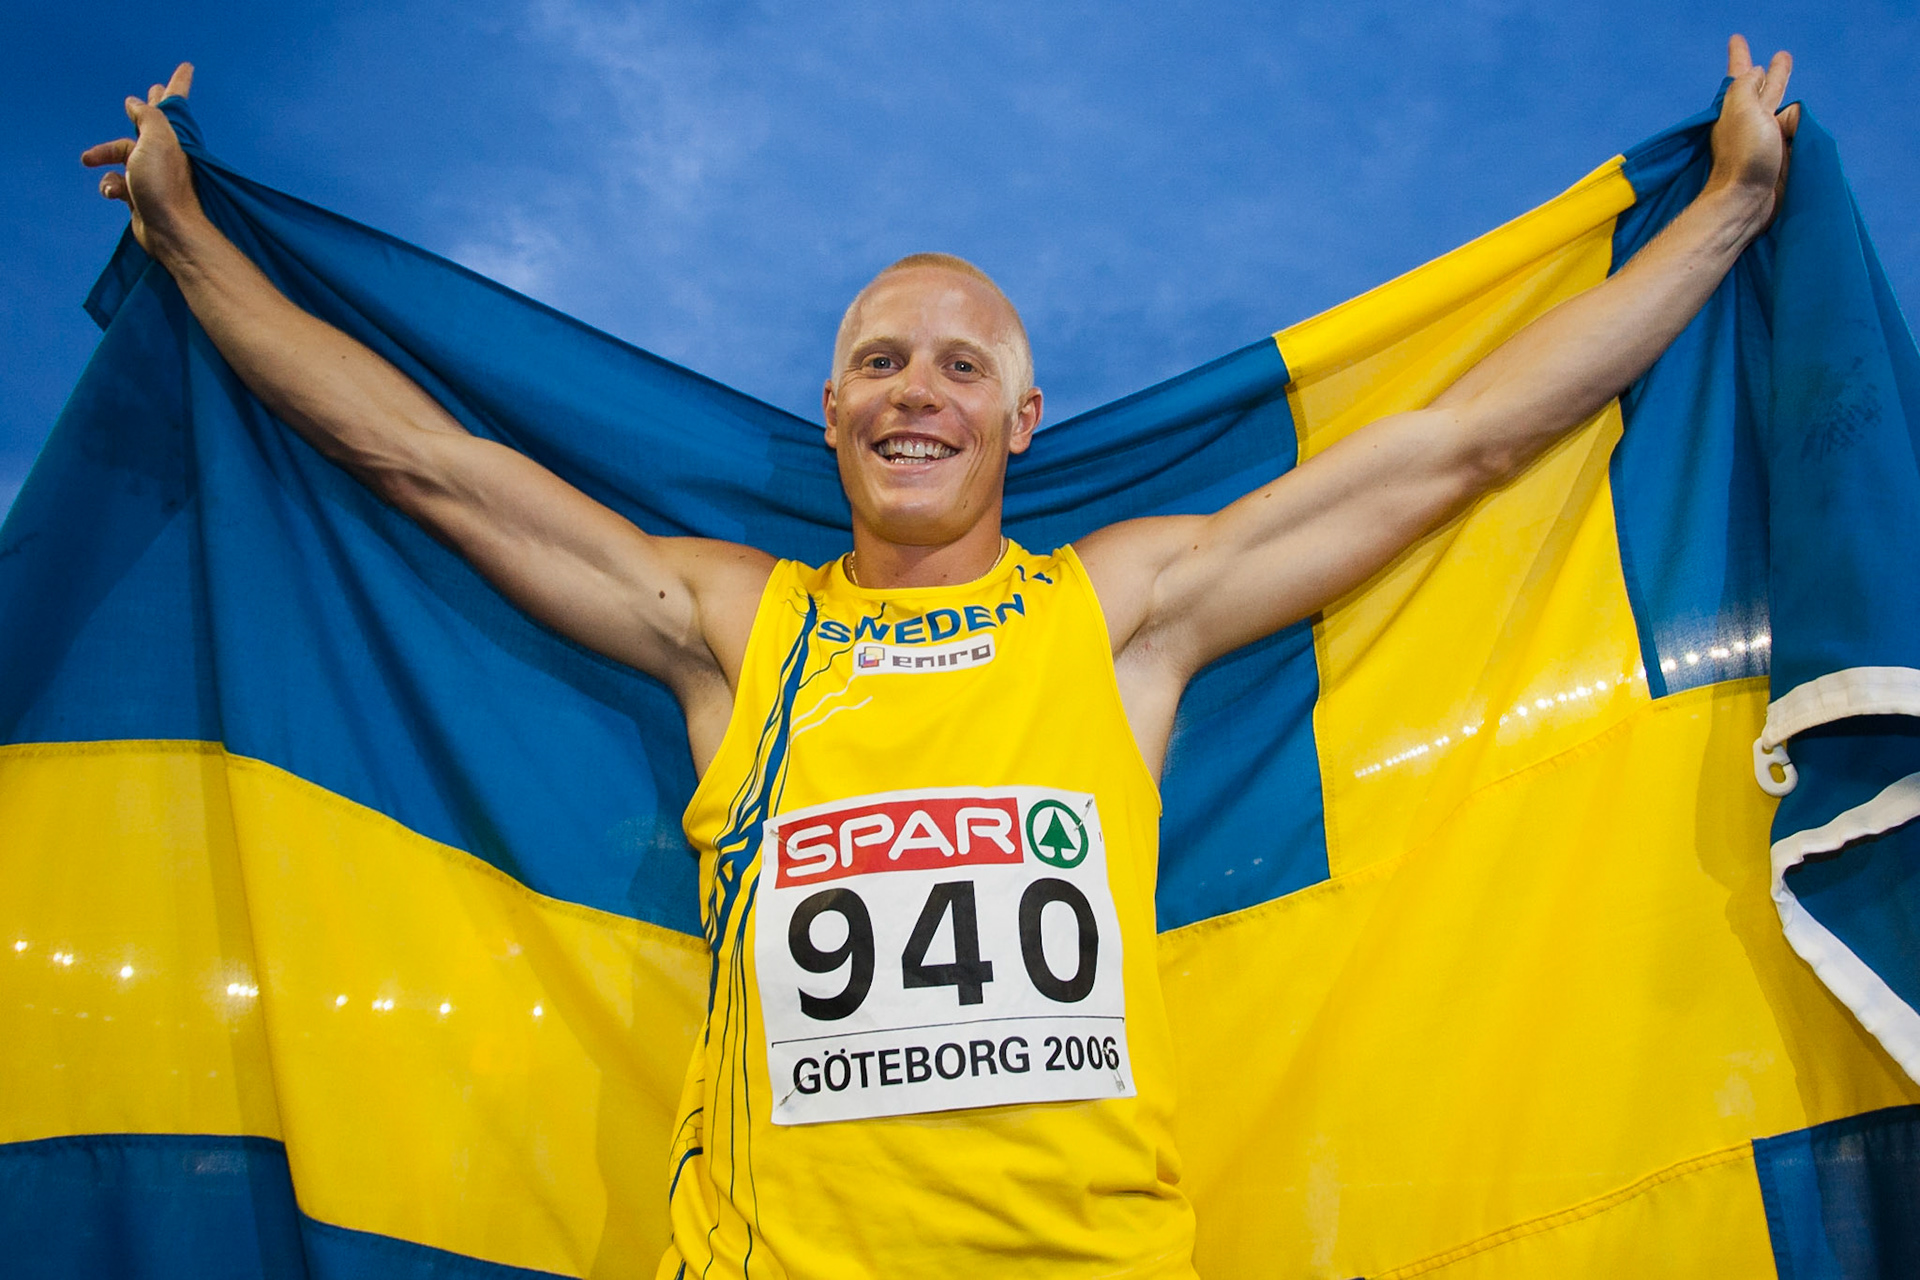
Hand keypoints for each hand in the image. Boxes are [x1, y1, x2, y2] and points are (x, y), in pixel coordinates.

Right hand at [81, 63, 201, 257]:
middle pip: (148, 124)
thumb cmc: (164, 183)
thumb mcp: (156, 140)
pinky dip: (110, 185)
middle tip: (146, 94)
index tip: (186, 67)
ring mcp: (151, 174)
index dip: (177, 85)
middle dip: (143, 110)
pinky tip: (114, 193)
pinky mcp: (139, 196)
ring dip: (103, 156)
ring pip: (121, 155)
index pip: (173, 103)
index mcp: (171, 137)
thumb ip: (147, 115)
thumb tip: (136, 101)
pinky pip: (116, 183)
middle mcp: (163, 153)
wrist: (168, 229)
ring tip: (89, 159)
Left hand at [1705, 35, 1799, 227]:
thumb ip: (1747, 86)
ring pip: (1788, 110)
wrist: (1747, 201)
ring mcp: (1768, 137)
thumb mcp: (1742, 110)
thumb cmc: (1743, 156)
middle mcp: (1751, 118)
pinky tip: (1800, 125)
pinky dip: (1800, 128)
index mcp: (1738, 105)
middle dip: (1775, 72)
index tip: (1736, 39)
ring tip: (1792, 90)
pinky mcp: (1782, 155)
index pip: (1742, 73)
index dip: (1740, 55)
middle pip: (1768, 87)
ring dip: (1791, 106)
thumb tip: (1756, 74)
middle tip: (1782, 57)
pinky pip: (1797, 132)